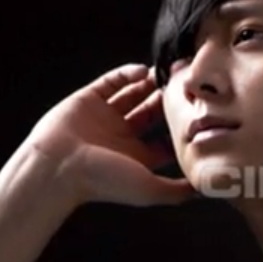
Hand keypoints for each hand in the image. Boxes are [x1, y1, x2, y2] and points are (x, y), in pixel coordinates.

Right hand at [24, 63, 194, 206]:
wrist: (58, 167)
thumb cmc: (102, 180)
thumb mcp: (148, 189)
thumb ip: (176, 191)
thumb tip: (203, 189)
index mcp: (137, 157)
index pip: (165, 139)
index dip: (181, 125)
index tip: (199, 111)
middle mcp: (122, 136)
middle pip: (151, 112)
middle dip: (167, 99)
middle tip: (184, 85)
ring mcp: (105, 116)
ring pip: (133, 94)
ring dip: (150, 84)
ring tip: (167, 73)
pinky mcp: (88, 99)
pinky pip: (111, 82)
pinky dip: (126, 74)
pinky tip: (142, 71)